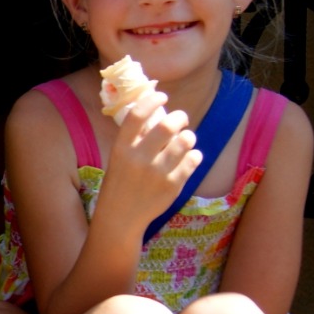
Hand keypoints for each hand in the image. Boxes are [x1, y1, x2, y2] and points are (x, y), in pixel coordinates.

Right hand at [100, 91, 201, 231]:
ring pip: (184, 142)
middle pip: (166, 126)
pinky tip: (190, 157)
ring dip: (188, 136)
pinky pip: (193, 160)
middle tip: (181, 119)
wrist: (120, 217)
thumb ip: (135, 139)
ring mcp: (157, 173)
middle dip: (179, 117)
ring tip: (186, 139)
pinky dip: (195, 155)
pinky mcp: (172, 185)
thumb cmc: (120, 183)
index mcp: (121, 149)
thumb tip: (157, 113)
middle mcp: (139, 159)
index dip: (152, 100)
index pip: (137, 115)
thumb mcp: (118, 159)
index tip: (162, 96)